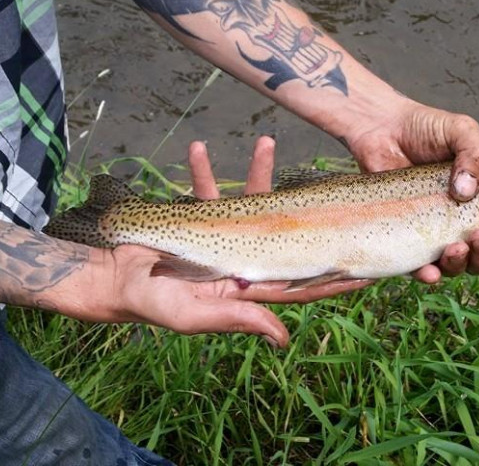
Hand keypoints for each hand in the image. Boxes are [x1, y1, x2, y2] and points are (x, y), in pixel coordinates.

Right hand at [106, 137, 370, 347]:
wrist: (111, 280)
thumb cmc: (152, 303)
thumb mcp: (194, 316)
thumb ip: (238, 319)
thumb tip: (284, 338)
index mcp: (249, 286)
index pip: (301, 281)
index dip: (333, 276)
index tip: (367, 267)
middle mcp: (244, 259)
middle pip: (287, 233)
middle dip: (309, 212)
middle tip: (336, 187)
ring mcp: (222, 236)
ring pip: (250, 200)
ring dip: (257, 171)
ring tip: (265, 140)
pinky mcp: (197, 220)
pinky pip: (204, 190)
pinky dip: (202, 170)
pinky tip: (199, 147)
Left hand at [343, 101, 478, 280]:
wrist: (382, 129)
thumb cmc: (426, 129)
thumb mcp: (461, 130)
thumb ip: (477, 153)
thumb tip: (467, 192)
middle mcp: (464, 222)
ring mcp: (436, 231)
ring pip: (458, 266)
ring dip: (463, 263)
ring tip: (456, 246)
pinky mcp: (408, 237)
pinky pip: (420, 267)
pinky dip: (428, 274)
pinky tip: (430, 271)